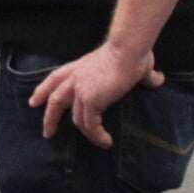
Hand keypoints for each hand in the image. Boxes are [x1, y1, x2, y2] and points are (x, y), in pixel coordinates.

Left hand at [27, 44, 164, 147]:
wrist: (128, 50)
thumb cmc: (131, 51)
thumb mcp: (132, 62)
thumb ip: (143, 73)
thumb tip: (158, 78)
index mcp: (79, 67)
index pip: (55, 78)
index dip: (44, 90)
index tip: (34, 101)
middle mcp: (75, 79)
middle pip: (55, 100)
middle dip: (49, 118)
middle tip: (47, 132)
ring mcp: (81, 91)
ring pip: (75, 119)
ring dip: (84, 133)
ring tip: (96, 142)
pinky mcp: (90, 101)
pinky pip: (90, 125)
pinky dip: (96, 135)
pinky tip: (106, 141)